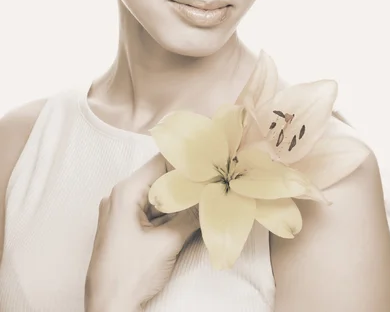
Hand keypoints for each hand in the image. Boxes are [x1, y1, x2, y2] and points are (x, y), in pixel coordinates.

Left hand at [84, 153, 199, 311]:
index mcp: (125, 192)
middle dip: (185, 181)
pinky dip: (169, 212)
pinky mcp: (124, 227)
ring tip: (205, 195)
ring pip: (156, 196)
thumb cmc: (131, 274)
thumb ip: (191, 216)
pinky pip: (150, 211)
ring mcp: (120, 212)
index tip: (209, 162)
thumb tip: (212, 197)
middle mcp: (119, 196)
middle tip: (212, 180)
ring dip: (179, 198)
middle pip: (158, 179)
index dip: (185, 161)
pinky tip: (190, 213)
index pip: (159, 162)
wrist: (108, 308)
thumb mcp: (167, 242)